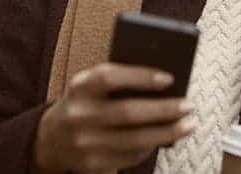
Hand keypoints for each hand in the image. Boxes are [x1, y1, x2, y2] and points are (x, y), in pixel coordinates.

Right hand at [33, 62, 195, 172]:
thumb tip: (164, 83)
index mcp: (79, 86)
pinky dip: (152, 146)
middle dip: (163, 110)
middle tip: (188, 105)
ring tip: (188, 124)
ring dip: (166, 132)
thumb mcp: (92, 85)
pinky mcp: (92, 164)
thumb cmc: (86, 102)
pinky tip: (166, 138)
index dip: (140, 76)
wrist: (52, 138)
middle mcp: (78, 114)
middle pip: (128, 112)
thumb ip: (119, 80)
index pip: (109, 77)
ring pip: (134, 139)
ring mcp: (84, 142)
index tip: (169, 78)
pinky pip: (130, 156)